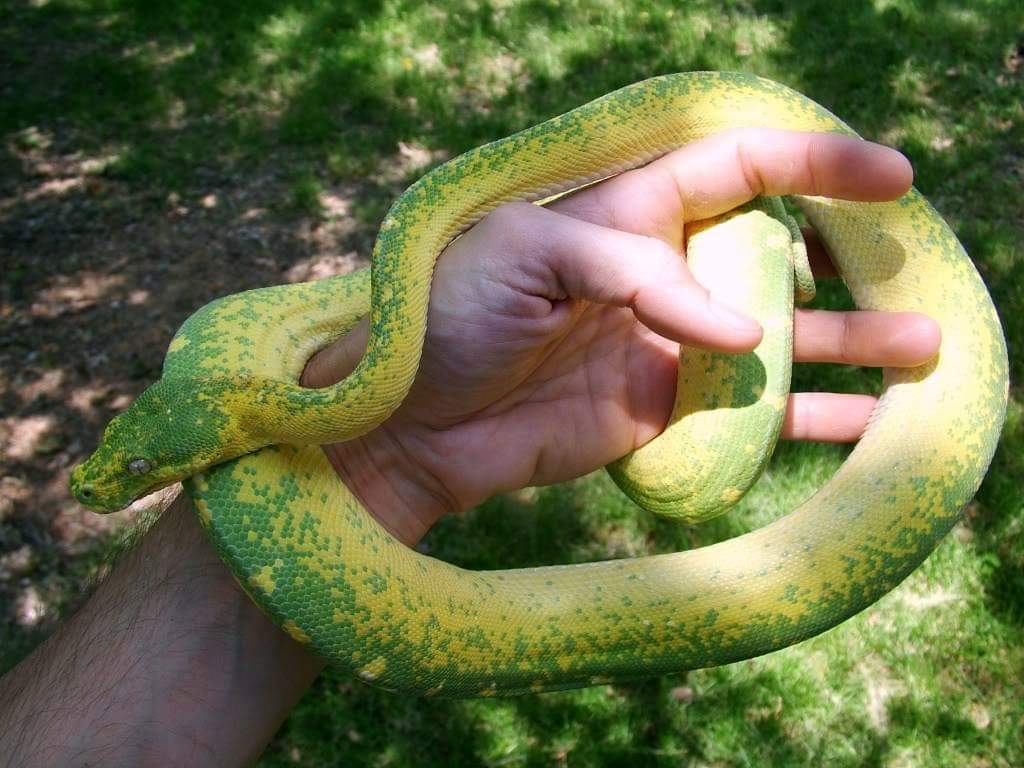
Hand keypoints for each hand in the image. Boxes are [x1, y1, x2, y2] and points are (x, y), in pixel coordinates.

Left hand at [302, 128, 939, 544]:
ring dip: (851, 341)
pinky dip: (806, 418)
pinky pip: (749, 412)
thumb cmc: (447, 318)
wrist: (408, 425)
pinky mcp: (661, 413)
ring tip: (922, 348)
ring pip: (780, 336)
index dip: (815, 164)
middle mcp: (661, 274)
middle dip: (851, 260)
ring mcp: (666, 346)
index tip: (888, 177)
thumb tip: (743, 332)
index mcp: (627, 211)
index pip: (737, 168)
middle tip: (915, 275)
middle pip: (777, 254)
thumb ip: (635, 274)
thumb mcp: (526, 255)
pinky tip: (865, 420)